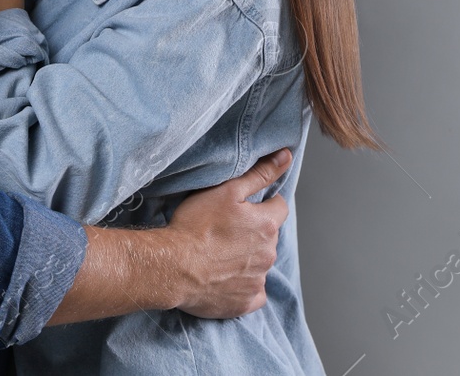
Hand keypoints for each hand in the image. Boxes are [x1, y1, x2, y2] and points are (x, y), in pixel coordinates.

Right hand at [164, 149, 291, 318]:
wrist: (173, 267)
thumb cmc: (196, 226)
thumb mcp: (226, 190)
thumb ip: (260, 174)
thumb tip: (286, 157)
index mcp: (267, 224)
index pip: (280, 207)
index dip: (263, 204)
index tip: (243, 208)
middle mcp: (268, 254)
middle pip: (269, 237)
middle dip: (254, 232)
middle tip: (226, 231)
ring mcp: (258, 280)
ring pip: (260, 263)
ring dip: (247, 258)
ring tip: (219, 254)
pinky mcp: (246, 301)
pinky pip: (254, 292)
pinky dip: (244, 285)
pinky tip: (225, 277)